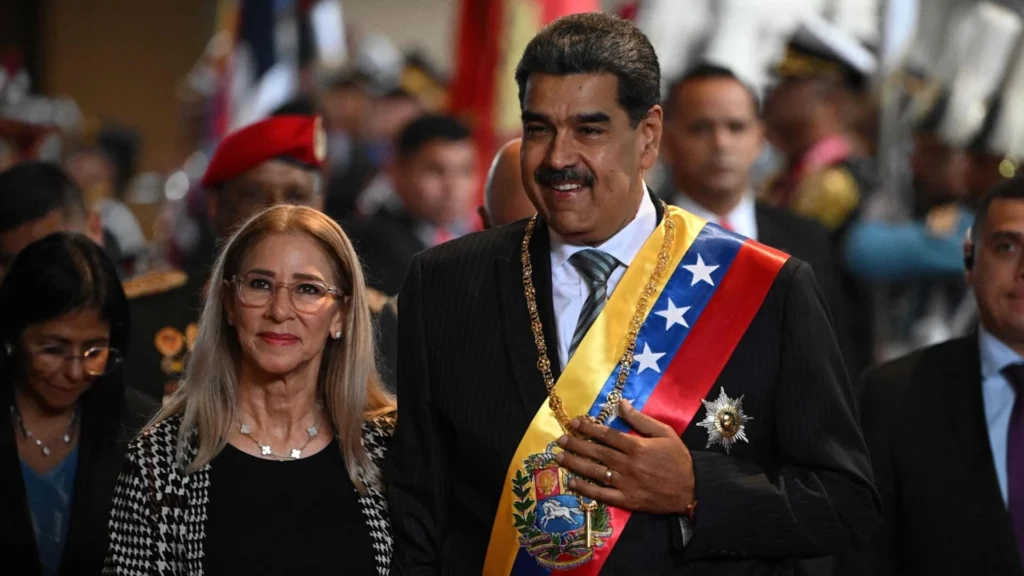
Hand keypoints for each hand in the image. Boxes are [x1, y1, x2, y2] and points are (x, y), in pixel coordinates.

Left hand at [554, 400, 694, 514]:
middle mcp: (627, 464)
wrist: (692, 489)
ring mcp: (625, 483)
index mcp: (636, 446)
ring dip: (575, 464)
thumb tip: (622, 403)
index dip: (588, 428)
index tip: (574, 423)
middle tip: (559, 439)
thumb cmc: (679, 459)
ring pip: (595, 472)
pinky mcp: (626, 500)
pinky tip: (572, 482)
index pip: (606, 435)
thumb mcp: (665, 433)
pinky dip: (586, 489)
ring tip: (559, 457)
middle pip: (596, 452)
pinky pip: (602, 494)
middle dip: (576, 444)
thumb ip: (641, 419)